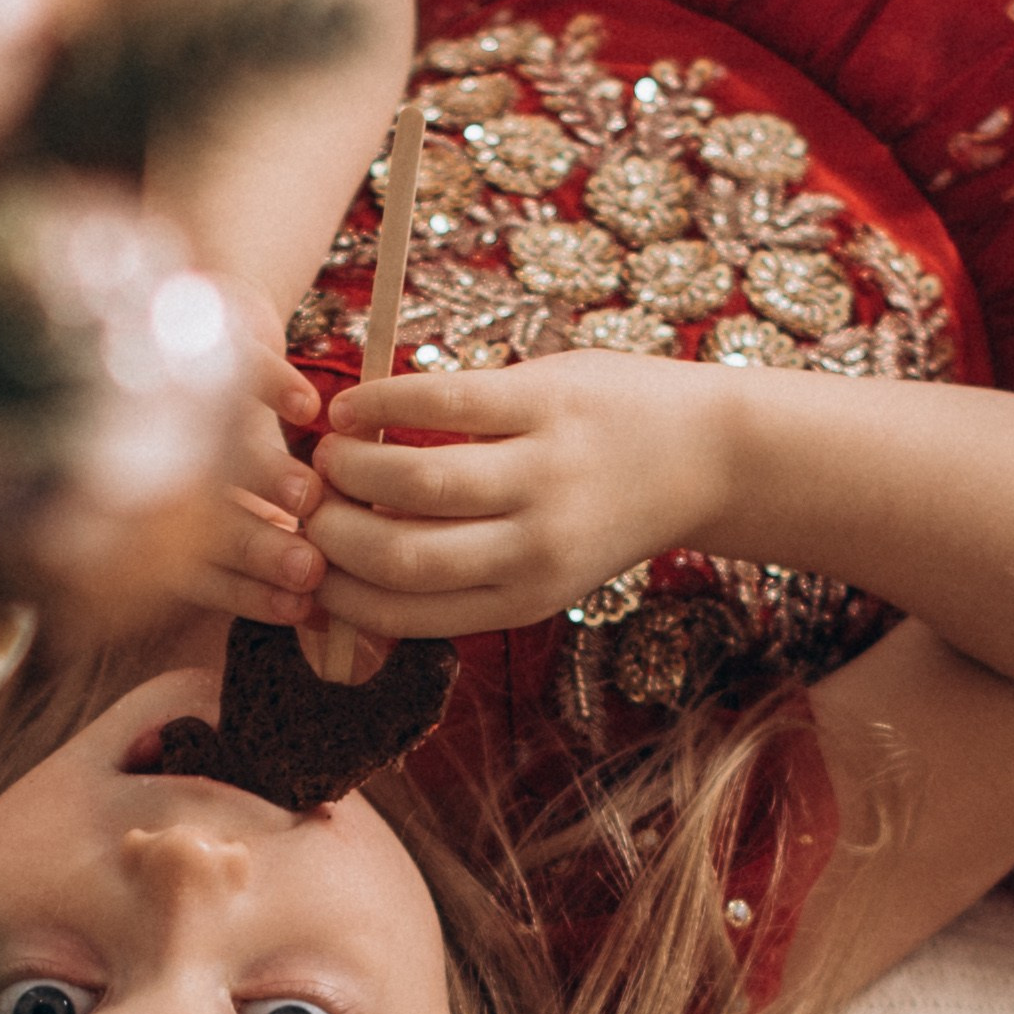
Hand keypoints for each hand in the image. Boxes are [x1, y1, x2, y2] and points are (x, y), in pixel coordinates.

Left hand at [172, 285, 333, 625]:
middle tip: (307, 566)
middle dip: (255, 547)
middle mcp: (155, 465)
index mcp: (159, 515)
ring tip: (309, 496)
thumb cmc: (231, 434)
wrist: (215, 328)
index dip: (247, 593)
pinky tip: (309, 410)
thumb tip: (319, 614)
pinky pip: (231, 367)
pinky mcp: (198, 343)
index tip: (300, 608)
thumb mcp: (243, 498)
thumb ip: (270, 550)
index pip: (198, 569)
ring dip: (262, 473)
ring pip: (211, 446)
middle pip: (198, 516)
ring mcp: (171, 402)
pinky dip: (271, 387)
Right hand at [303, 351, 720, 634]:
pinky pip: (439, 402)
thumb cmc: (605, 510)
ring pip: (412, 482)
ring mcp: (543, 472)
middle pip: (395, 555)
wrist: (710, 455)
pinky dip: (379, 404)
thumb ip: (463, 576)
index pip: (399, 611)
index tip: (303, 562)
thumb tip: (353, 579)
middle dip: (328, 533)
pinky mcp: (545, 401)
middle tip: (304, 504)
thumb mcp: (542, 569)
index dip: (333, 592)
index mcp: (521, 598)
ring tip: (329, 453)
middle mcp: (533, 546)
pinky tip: (352, 407)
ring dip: (349, 467)